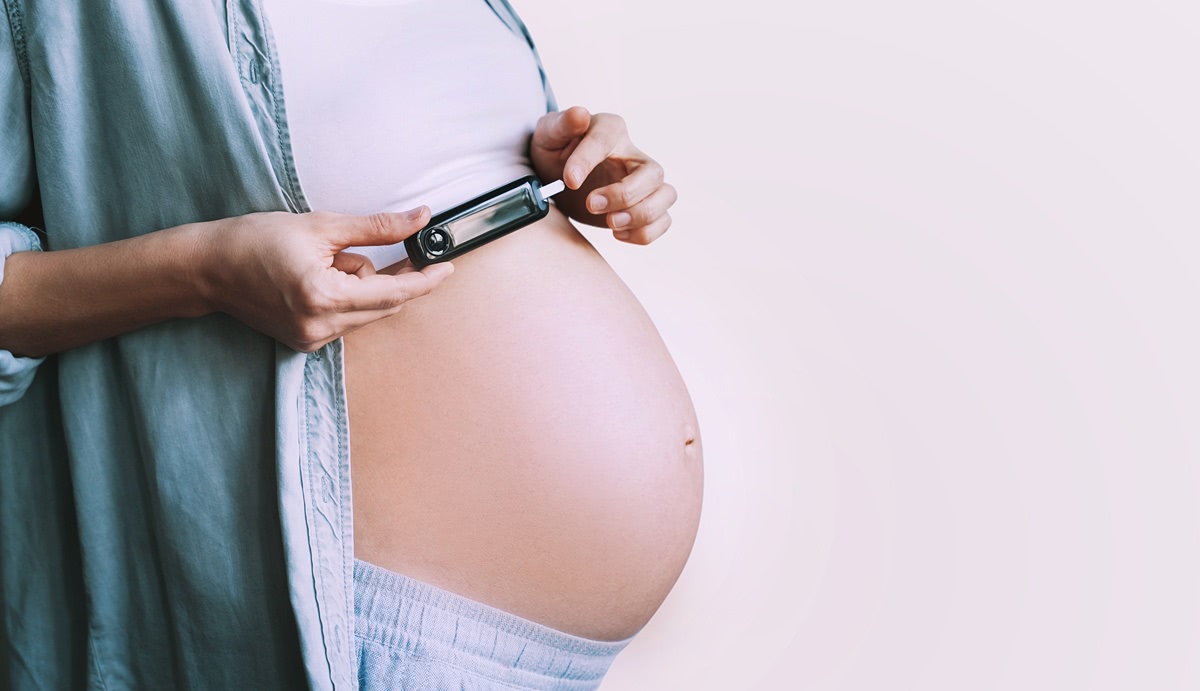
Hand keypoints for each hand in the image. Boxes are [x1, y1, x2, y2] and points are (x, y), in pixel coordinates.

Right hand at [200, 207, 452, 351]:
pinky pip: (347, 320)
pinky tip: (318, 279)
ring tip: (326, 261)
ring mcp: (312, 340)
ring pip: (367, 312)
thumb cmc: (255, 241)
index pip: (395, 293)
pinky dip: (345, 297)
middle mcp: (321, 327)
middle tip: (384, 249)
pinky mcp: (305, 343)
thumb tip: (420, 219)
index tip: (448, 268)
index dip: (426, 280)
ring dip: (361, 285)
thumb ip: (378, 227)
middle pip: (385, 304)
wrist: (207, 268)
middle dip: (388, 275)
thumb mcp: (322, 225)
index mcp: (325, 297)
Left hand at [530, 106, 676, 244]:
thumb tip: (580, 114)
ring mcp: (644, 182)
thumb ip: (562, 124)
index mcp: (610, 130)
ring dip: (641, 216)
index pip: (607, 139)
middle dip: (625, 195)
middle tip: (591, 204)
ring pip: (667, 196)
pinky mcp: (644, 206)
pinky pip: (663, 221)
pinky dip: (644, 233)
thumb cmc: (555, 151)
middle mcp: (634, 155)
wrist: (557, 178)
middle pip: (653, 173)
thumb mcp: (549, 135)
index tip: (569, 181)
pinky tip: (616, 232)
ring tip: (610, 223)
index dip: (588, 160)